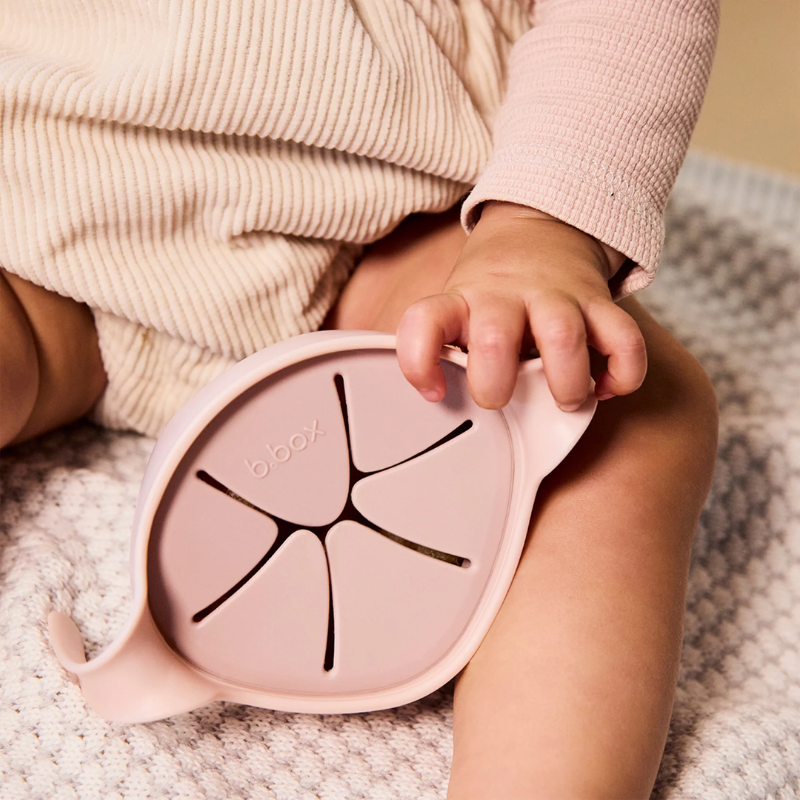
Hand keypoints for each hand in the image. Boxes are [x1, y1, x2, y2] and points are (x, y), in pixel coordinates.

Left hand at [395, 202, 646, 409]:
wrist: (537, 228)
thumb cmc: (491, 292)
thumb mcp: (456, 310)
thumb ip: (445, 350)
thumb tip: (440, 404)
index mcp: (463, 301)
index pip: (426, 322)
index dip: (420, 362)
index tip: (433, 392)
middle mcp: (506, 296)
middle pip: (494, 340)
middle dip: (496, 386)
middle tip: (502, 399)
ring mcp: (555, 296)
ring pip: (563, 337)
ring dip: (565, 383)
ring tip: (564, 401)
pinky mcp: (597, 301)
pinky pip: (624, 338)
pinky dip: (623, 373)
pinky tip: (606, 386)